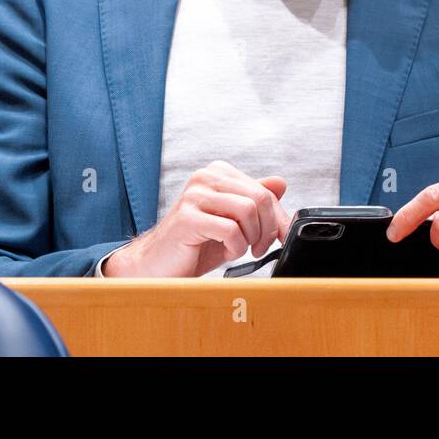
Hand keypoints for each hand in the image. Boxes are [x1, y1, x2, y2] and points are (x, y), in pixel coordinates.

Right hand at [102, 160, 290, 276]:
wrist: (157, 265)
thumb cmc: (195, 244)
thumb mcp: (232, 221)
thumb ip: (254, 200)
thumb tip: (280, 183)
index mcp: (217, 173)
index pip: (264, 190)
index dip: (278, 217)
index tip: (281, 237)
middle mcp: (205, 177)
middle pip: (259, 198)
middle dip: (267, 229)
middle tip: (259, 248)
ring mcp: (194, 195)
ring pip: (247, 211)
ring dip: (250, 239)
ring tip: (238, 248)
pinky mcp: (187, 218)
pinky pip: (230, 230)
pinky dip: (235, 247)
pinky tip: (225, 252)